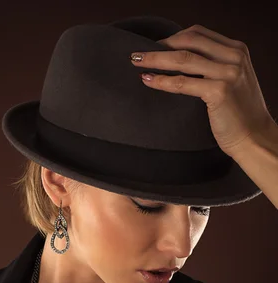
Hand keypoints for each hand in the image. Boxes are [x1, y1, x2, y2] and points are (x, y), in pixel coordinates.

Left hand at [130, 24, 275, 158]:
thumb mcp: (232, 81)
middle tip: (138, 53)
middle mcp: (234, 57)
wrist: (254, 138)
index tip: (155, 46)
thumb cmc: (240, 115)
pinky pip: (182, 83)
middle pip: (188, 41)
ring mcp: (227, 73)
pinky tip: (148, 80)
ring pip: (183, 59)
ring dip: (155, 59)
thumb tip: (180, 62)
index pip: (199, 34)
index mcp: (237, 50)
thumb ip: (215, 67)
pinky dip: (162, 80)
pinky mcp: (219, 91)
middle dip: (160, 45)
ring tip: (137, 62)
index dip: (173, 38)